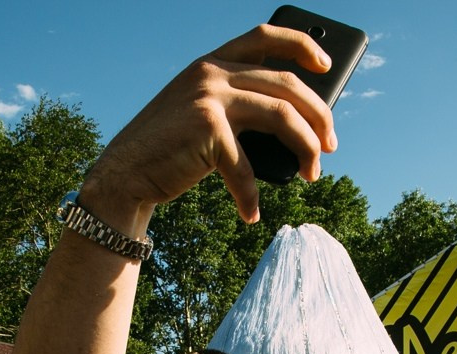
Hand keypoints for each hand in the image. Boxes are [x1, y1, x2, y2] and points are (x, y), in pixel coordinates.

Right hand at [86, 24, 336, 224]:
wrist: (125, 173)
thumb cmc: (169, 150)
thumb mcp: (203, 115)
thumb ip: (238, 106)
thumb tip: (296, 126)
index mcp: (212, 63)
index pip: (265, 36)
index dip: (301, 45)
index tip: (326, 64)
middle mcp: (212, 73)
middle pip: (287, 84)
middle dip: (319, 116)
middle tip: (331, 145)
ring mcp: (210, 99)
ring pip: (283, 115)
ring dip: (307, 147)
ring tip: (314, 173)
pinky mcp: (208, 131)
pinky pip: (247, 167)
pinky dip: (251, 196)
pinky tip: (251, 214)